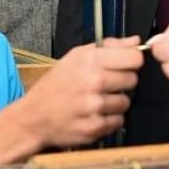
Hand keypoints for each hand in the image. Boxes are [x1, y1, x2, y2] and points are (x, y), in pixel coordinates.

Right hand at [23, 37, 142, 148]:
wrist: (34, 117)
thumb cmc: (55, 85)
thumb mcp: (76, 57)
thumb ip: (109, 47)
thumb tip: (135, 42)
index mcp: (89, 60)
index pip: (133, 58)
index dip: (132, 61)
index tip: (125, 64)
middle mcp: (93, 81)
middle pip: (132, 80)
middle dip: (122, 82)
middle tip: (105, 84)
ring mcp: (94, 106)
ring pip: (125, 102)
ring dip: (115, 102)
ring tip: (96, 100)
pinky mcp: (94, 127)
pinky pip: (118, 121)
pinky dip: (109, 119)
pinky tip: (93, 114)